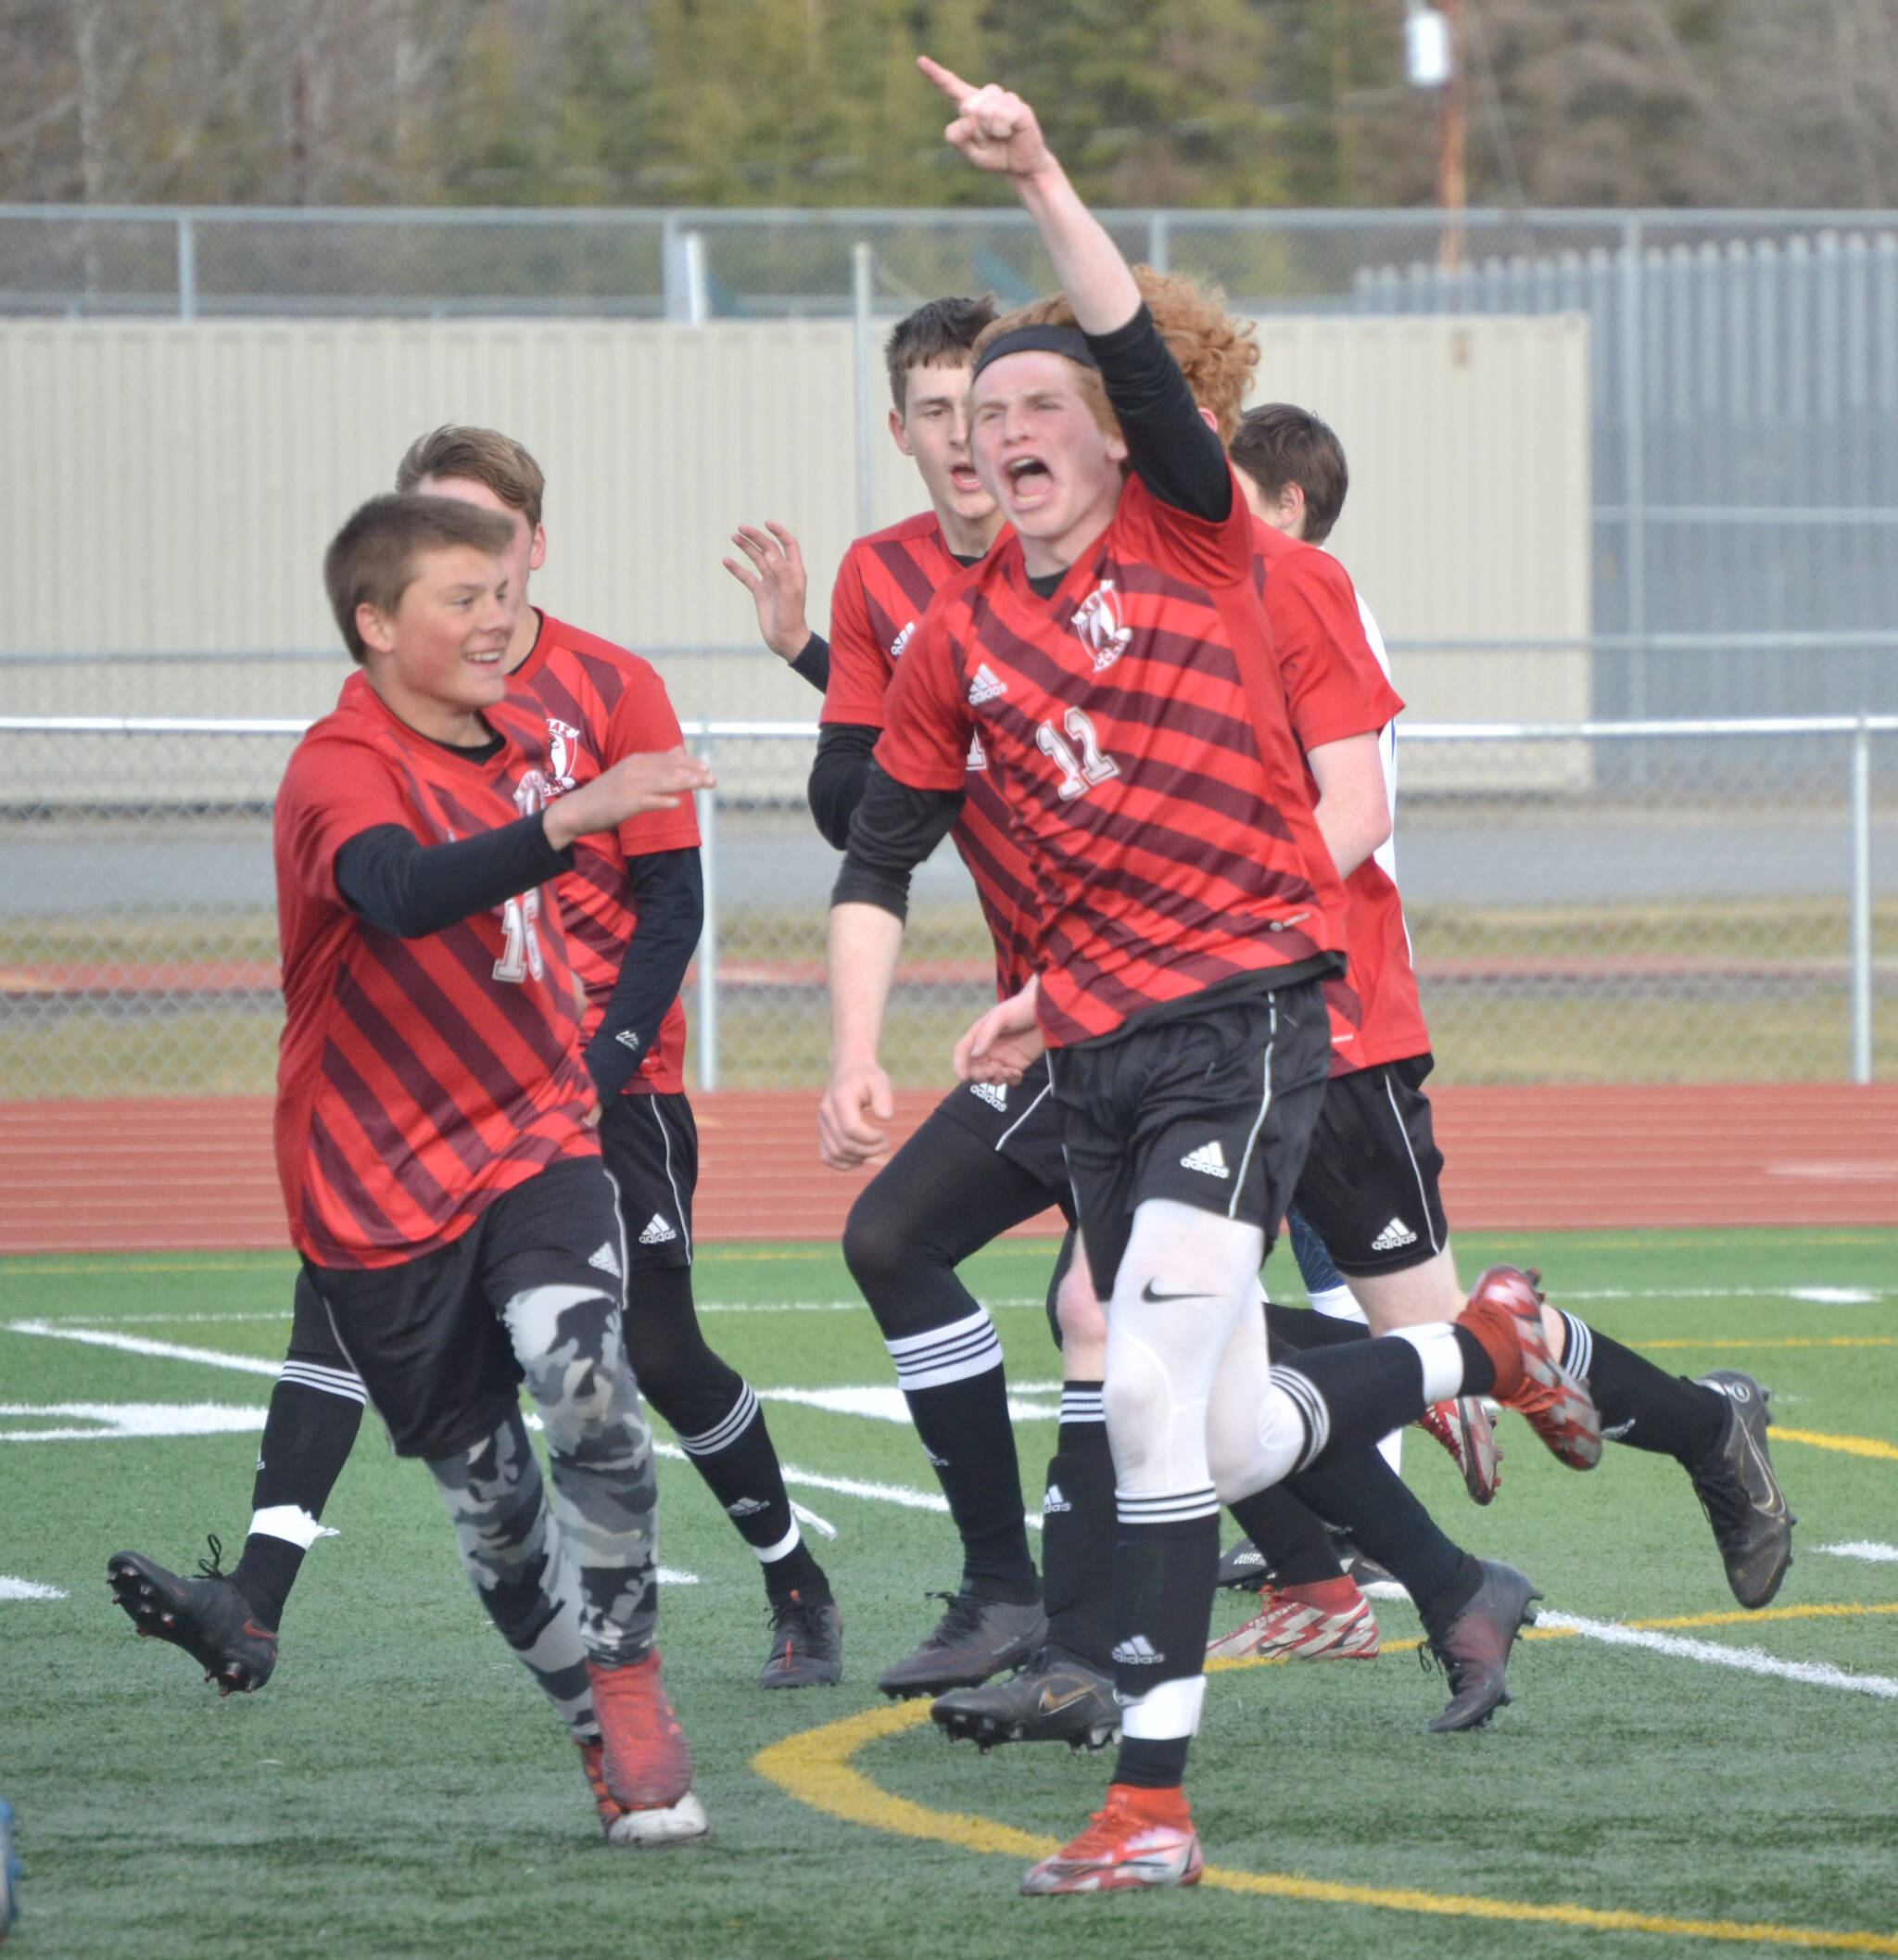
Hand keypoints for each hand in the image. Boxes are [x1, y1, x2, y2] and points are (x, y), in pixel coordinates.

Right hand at [544, 745, 713, 848]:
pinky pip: (646, 801)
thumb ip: (656, 763)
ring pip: (662, 782)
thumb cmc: (607, 794)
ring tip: (702, 784)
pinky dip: (661, 801)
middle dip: (692, 773)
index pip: (667, 760)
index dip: (688, 763)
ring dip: (683, 782)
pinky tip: (676, 803)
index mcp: (636, 761)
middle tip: (712, 778)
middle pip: (668, 769)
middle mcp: (634, 770)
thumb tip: (681, 749)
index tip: (706, 767)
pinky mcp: (625, 803)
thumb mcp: (631, 772)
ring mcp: (629, 786)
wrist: (577, 810)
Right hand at [722, 522, 811, 661]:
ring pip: (757, 560)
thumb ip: (781, 571)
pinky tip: (727, 560)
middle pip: (769, 549)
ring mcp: (770, 583)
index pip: (788, 544)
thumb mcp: (789, 593)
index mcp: (794, 571)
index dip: (779, 532)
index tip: (767, 523)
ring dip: (747, 548)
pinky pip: (747, 577)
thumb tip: (768, 552)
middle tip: (741, 528)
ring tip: (734, 536)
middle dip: (756, 537)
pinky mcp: (760, 593)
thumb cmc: (792, 617)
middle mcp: (783, 574)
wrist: (785, 639)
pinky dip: (737, 568)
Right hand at [818, 1061, 894, 1169]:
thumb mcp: (879, 1080)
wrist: (849, 1073)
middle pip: (844, 1145)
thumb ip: (884, 1097)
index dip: (870, 1139)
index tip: (884, 1135)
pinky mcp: (822, 1134)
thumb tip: (886, 1117)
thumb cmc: (867, 1078)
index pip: (850, 1129)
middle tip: (885, 1145)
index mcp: (839, 1099)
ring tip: (875, 1150)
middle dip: (868, 1150)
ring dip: (858, 1158)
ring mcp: (821, 1125)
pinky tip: (862, 1156)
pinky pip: (828, 1157)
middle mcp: (825, 1113)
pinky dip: (845, 1163)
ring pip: (835, 1154)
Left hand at [917, 56, 1053, 180]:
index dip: (936, 74)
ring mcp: (1004, 98)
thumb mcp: (969, 153)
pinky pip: (1003, 116)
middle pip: (968, 107)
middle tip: (988, 139)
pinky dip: (1003, 130)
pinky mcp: (1019, 106)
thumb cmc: (993, 155)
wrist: (1020, 166)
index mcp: (970, 104)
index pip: (951, 85)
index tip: (920, 61)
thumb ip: (957, 139)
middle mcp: (986, 96)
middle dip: (976, 131)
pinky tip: (1011, 132)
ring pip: (985, 111)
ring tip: (1000, 136)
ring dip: (990, 132)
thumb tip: (965, 121)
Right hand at [954, 976, 1043, 1083]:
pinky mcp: (1018, 1064)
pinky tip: (1018, 1073)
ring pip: (991, 1077)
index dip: (959, 1065)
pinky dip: (1011, 1080)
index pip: (963, 1051)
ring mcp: (1003, 1057)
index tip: (963, 1077)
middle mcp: (989, 1048)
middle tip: (993, 1072)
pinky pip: (1009, 1080)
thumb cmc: (1022, 1008)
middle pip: (975, 1069)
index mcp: (980, 1034)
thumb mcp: (1001, 1016)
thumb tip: (974, 1055)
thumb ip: (986, 1034)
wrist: (1049, 1011)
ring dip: (997, 1079)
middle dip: (981, 1075)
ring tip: (1010, 1072)